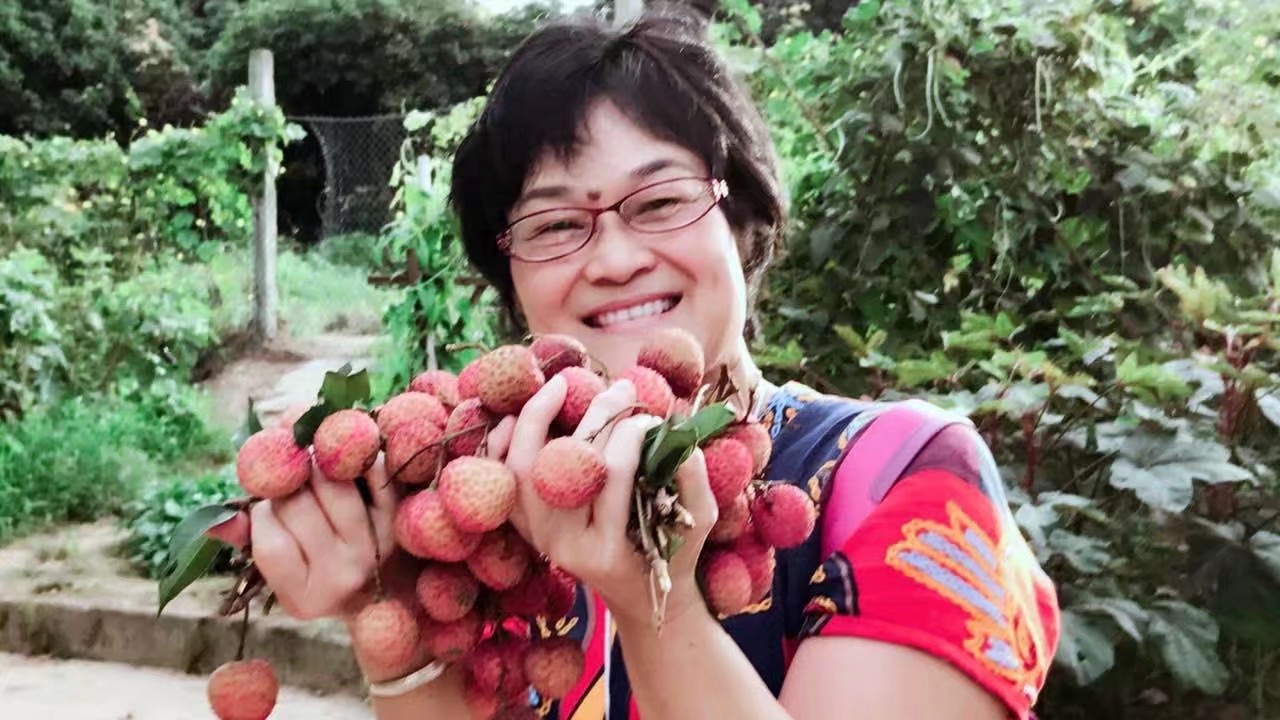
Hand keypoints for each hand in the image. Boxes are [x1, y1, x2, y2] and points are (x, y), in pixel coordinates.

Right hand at [206, 455, 400, 621]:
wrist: (392, 587)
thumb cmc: (322, 569)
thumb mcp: (284, 570)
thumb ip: (248, 541)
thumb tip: (214, 522)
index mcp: (303, 597)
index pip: (270, 541)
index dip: (262, 513)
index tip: (266, 506)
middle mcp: (342, 577)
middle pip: (300, 506)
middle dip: (286, 482)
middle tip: (288, 472)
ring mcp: (376, 548)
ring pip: (333, 484)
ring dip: (315, 464)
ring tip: (311, 461)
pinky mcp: (400, 520)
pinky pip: (375, 472)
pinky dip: (356, 458)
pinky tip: (344, 459)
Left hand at [493, 375, 720, 626]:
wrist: (639, 596)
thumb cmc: (673, 556)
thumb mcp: (698, 523)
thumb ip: (693, 480)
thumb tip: (679, 433)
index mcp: (608, 549)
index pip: (613, 476)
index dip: (631, 436)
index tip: (651, 418)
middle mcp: (566, 546)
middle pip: (568, 467)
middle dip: (596, 417)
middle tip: (620, 388)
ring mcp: (541, 539)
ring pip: (524, 472)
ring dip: (537, 422)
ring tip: (560, 386)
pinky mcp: (528, 530)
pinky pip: (504, 485)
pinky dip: (502, 450)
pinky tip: (512, 419)